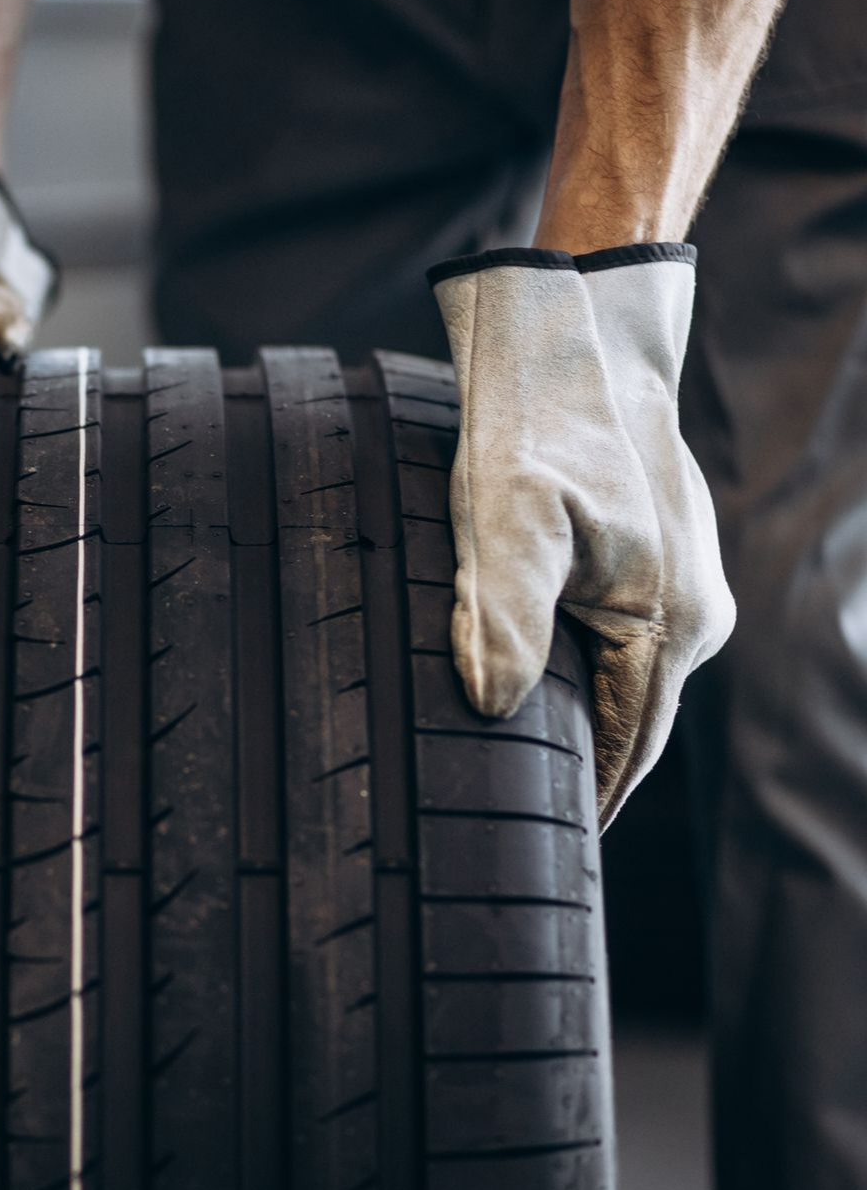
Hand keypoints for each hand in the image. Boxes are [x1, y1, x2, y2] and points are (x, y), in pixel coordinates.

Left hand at [430, 244, 734, 824]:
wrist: (574, 338)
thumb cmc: (537, 425)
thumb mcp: (505, 519)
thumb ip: (503, 618)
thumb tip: (496, 709)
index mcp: (670, 622)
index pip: (630, 748)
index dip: (590, 801)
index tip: (551, 851)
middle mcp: (692, 613)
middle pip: (631, 722)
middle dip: (585, 770)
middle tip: (526, 819)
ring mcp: (681, 583)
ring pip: (624, 681)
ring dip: (581, 720)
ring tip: (527, 767)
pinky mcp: (656, 558)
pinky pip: (621, 640)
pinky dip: (584, 671)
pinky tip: (543, 683)